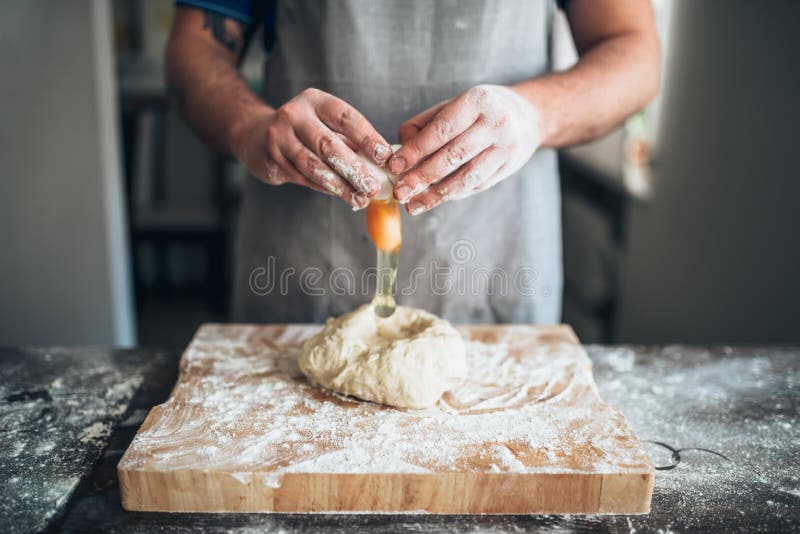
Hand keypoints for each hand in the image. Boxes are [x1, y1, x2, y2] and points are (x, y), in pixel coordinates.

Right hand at [232, 88, 392, 208]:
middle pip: (329, 145)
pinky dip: (324, 188)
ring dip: (339, 185)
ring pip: (314, 166)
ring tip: (359, 198)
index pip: (346, 118)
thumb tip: (384, 164)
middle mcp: (294, 114)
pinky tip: (340, 194)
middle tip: (372, 187)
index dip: (367, 138)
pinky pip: (303, 177)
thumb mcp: (326, 126)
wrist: (258, 136)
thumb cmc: (305, 132)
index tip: (384, 157)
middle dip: (354, 169)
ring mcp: (279, 136)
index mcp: (315, 100)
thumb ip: (351, 142)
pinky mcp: (271, 158)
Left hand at [388, 85, 541, 214]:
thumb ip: (424, 125)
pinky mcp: (508, 168)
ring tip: (413, 204)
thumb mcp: (454, 104)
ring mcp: (505, 148)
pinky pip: (475, 185)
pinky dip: (452, 194)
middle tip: (400, 191)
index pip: (442, 130)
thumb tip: (400, 151)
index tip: (395, 166)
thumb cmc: (480, 110)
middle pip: (453, 155)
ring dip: (436, 194)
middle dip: (422, 176)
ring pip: (466, 176)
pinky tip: (433, 200)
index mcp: (478, 101)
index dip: (416, 150)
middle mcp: (496, 124)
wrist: (528, 116)